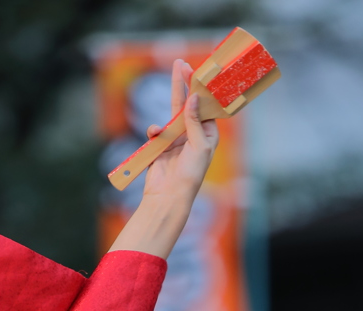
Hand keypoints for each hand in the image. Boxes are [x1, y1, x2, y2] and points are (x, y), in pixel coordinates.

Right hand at [143, 59, 219, 200]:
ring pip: (172, 114)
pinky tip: (155, 135)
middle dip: (184, 84)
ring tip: (175, 74)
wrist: (168, 196)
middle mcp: (193, 135)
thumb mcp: (199, 146)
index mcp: (208, 135)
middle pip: (188, 104)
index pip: (205, 107)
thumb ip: (194, 121)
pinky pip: (156, 132)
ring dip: (172, 99)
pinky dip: (155, 131)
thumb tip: (193, 98)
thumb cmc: (190, 174)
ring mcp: (176, 140)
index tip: (196, 71)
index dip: (201, 89)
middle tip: (180, 63)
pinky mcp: (160, 147)